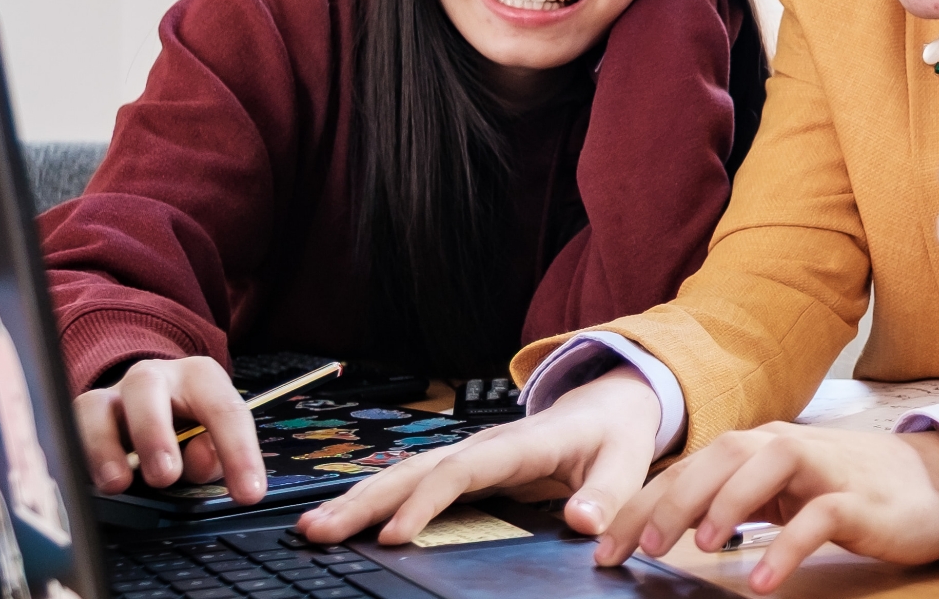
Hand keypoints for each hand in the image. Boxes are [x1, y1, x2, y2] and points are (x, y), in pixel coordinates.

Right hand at [73, 356, 265, 504]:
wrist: (150, 406)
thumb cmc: (188, 428)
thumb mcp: (211, 439)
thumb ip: (213, 453)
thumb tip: (198, 460)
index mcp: (200, 378)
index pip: (224, 408)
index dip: (239, 452)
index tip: (247, 493)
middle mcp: (153, 377)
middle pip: (147, 388)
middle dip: (154, 432)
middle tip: (165, 476)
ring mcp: (112, 394)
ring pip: (97, 406)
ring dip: (105, 447)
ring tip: (118, 483)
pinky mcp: (81, 416)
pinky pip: (70, 429)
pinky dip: (81, 456)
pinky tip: (91, 481)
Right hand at [295, 367, 660, 544]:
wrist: (609, 402)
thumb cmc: (613, 436)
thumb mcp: (624, 465)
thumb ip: (605, 495)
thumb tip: (584, 523)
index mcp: (518, 444)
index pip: (462, 472)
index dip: (426, 502)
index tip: (394, 535)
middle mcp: (483, 444)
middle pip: (414, 471)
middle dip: (365, 501)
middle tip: (319, 530)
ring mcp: (468, 453)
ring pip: (403, 474)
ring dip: (357, 500)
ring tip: (313, 528)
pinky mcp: (462, 466)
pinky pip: (411, 481)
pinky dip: (374, 499)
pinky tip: (344, 518)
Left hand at [594, 423, 938, 594]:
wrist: (936, 485)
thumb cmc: (852, 490)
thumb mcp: (785, 493)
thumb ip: (737, 501)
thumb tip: (672, 526)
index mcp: (760, 448)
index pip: (691, 468)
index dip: (643, 503)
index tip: (604, 545)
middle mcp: (787, 447)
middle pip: (721, 457)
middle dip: (674, 499)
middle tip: (642, 546)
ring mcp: (825, 470)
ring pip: (767, 466)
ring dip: (728, 503)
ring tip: (700, 547)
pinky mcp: (858, 500)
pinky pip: (819, 518)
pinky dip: (787, 548)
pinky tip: (762, 581)